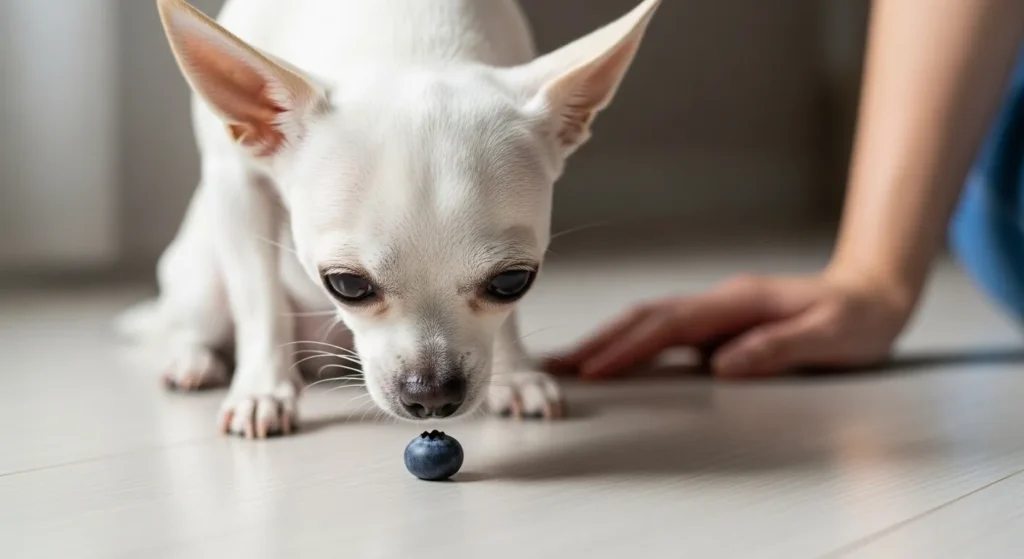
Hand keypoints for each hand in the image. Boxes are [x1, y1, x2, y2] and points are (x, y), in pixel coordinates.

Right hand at [553, 270, 915, 378]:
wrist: (873, 296)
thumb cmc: (857, 319)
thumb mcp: (830, 337)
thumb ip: (779, 348)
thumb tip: (724, 366)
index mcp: (741, 302)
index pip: (672, 324)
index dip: (631, 347)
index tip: (597, 369)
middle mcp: (722, 302)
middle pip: (648, 317)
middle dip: (601, 341)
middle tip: (560, 365)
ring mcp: (718, 311)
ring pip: (651, 321)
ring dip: (610, 340)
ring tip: (573, 362)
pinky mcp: (719, 325)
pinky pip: (665, 333)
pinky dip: (633, 344)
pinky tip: (615, 359)